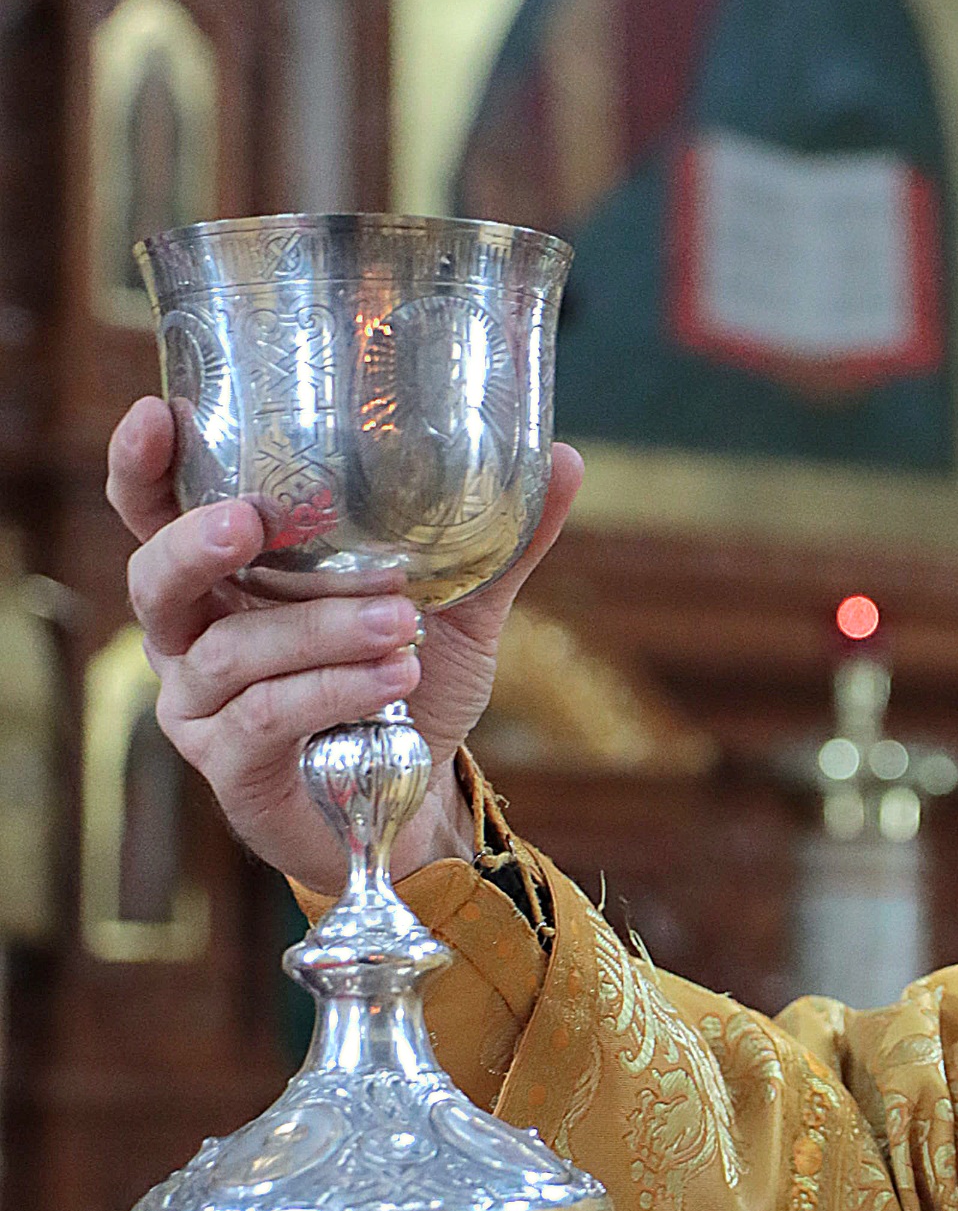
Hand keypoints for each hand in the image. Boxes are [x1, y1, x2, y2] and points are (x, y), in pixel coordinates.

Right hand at [107, 397, 585, 888]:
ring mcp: (201, 706)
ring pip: (230, 653)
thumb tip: (561, 458)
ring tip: (396, 620)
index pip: (154, 510)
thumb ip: (493, 541)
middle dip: (195, 544)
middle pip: (155, 578)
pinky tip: (392, 676)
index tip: (158, 414)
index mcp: (225, 576)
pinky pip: (265, 718)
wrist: (417, 796)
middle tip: (249, 523)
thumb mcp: (454, 607)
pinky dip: (330, 691)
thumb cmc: (407, 689)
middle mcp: (192, 636)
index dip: (142, 464)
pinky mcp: (231, 767)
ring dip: (314, 630)